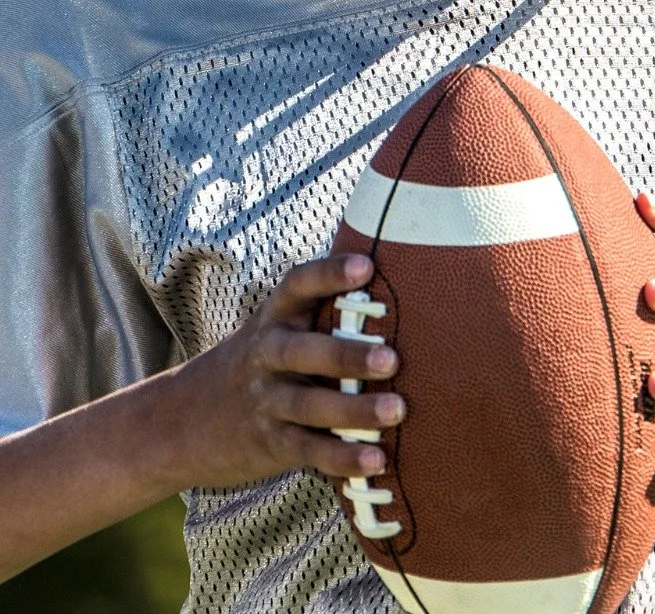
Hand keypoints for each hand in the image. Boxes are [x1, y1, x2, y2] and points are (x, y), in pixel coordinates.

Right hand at [169, 253, 403, 488]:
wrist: (182, 421)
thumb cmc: (261, 361)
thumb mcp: (277, 326)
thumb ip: (322, 310)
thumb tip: (399, 277)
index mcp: (274, 317)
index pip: (298, 285)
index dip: (329, 274)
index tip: (365, 266)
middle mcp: (267, 355)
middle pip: (304, 352)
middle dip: (346, 354)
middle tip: (390, 358)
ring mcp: (266, 401)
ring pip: (309, 406)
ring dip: (354, 410)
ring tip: (396, 410)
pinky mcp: (271, 443)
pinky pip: (309, 450)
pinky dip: (342, 458)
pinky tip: (376, 460)